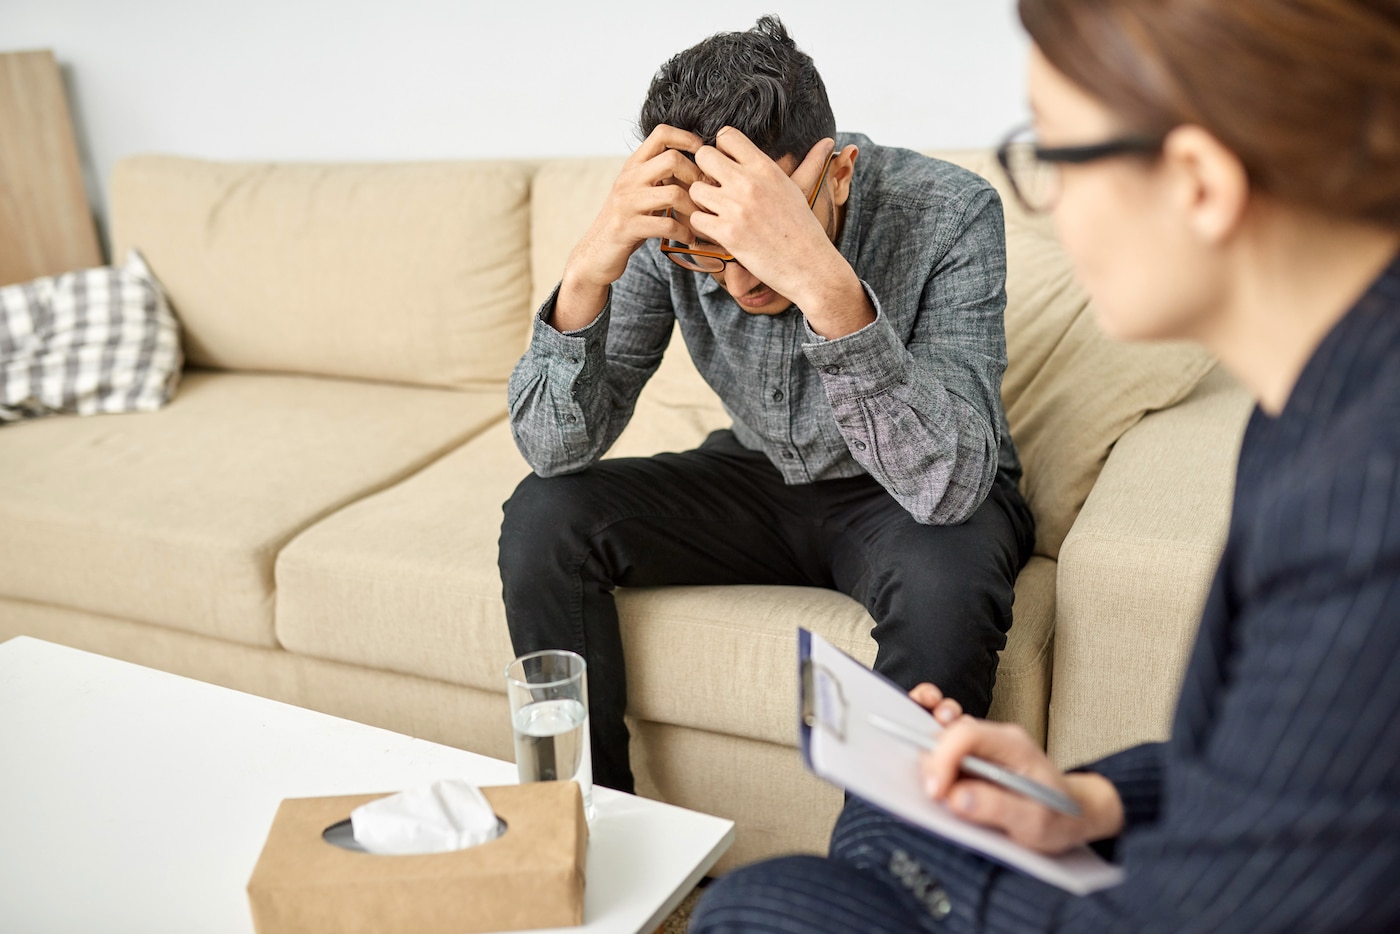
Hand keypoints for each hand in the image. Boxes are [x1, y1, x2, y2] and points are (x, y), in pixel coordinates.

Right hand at [555, 124, 704, 329]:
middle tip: (706, 194)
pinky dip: (684, 233)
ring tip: (700, 220)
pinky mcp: (628, 227)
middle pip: (672, 159)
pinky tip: (688, 237)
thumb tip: (696, 165)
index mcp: (633, 166)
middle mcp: (629, 179)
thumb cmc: (626, 222)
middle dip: (696, 176)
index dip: (688, 139)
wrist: (595, 253)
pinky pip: (667, 225)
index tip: (703, 155)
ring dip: (694, 209)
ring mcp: (627, 203)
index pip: (661, 133)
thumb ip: (659, 176)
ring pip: (674, 193)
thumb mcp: (639, 191)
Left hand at [690, 128, 867, 330]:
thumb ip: (805, 163)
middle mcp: (749, 183)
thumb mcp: (799, 189)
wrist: (810, 266)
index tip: (726, 167)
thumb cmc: (804, 229)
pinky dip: (702, 227)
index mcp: (766, 168)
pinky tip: (716, 231)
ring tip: (716, 213)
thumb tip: (828, 142)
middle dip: (705, 172)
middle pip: (703, 156)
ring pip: (695, 189)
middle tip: (715, 189)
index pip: (726, 135)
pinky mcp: (728, 234)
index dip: (721, 150)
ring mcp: (737, 208)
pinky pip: (695, 219)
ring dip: (701, 202)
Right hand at [911, 684, 1125, 853]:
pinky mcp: (971, 760)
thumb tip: (955, 798)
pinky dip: (928, 750)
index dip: (943, 759)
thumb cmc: (1058, 818)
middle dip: (931, 761)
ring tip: (928, 776)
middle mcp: (993, 738)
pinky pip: (942, 745)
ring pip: (940, 734)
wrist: (1072, 816)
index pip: (967, 733)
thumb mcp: (1036, 823)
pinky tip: (926, 768)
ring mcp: (981, 747)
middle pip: (947, 731)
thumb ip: (997, 809)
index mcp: (1013, 744)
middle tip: (932, 796)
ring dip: (925, 748)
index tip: (936, 793)